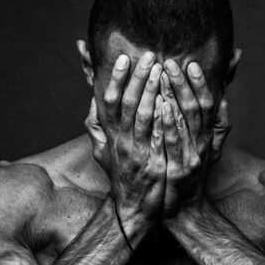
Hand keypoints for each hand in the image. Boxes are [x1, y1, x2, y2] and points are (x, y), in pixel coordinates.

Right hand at [85, 52, 165, 225]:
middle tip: (149, 56)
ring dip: (151, 91)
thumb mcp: (103, 152)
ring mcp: (137, 153)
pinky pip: (158, 138)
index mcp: (111, 136)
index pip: (109, 102)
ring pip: (142, 116)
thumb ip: (98, 126)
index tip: (124, 58)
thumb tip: (93, 101)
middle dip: (138, 78)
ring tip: (161, 70)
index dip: (115, 79)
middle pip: (126, 104)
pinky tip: (170, 101)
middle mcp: (121, 142)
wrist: (133, 208)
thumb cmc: (122, 176)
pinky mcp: (153, 164)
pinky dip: (163, 119)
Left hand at [160, 60, 230, 216]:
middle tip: (171, 62)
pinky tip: (161, 106)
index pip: (207, 104)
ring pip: (185, 121)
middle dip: (183, 83)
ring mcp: (191, 157)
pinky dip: (168, 123)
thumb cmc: (190, 177)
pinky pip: (173, 142)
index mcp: (206, 138)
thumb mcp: (207, 150)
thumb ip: (217, 125)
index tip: (190, 64)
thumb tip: (224, 99)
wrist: (184, 210)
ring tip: (163, 75)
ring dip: (174, 95)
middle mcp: (202, 144)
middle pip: (195, 107)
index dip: (200, 84)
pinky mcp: (179, 170)